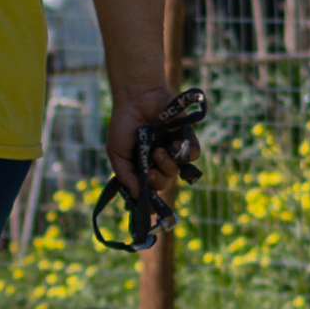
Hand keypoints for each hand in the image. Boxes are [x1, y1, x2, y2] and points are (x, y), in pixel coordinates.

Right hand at [104, 88, 179, 211]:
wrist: (136, 97)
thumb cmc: (124, 123)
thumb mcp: (116, 152)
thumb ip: (125, 175)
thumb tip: (137, 195)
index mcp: (142, 167)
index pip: (149, 190)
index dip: (150, 202)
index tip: (148, 211)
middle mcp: (159, 161)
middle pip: (165, 184)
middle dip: (158, 180)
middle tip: (149, 170)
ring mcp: (173, 150)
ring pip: (178, 171)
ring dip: (168, 164)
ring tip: (158, 149)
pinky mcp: (185, 138)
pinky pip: (193, 154)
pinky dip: (185, 153)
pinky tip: (172, 144)